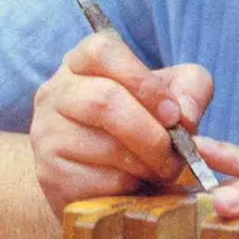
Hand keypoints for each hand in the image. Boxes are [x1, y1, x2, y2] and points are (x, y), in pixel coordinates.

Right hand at [30, 30, 212, 215]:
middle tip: (176, 154)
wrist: (100, 174)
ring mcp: (47, 134)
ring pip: (104, 146)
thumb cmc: (142, 123)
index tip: (173, 114)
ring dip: (147, 164)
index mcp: (83, 61)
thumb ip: (191, 89)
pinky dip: (130, 186)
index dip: (143, 81)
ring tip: (162, 170)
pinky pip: (98, 182)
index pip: (102, 51)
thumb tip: (186, 115)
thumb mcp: (172, 94)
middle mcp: (56, 92)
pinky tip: (137, 184)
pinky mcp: (50, 175)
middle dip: (152, 133)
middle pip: (105, 100)